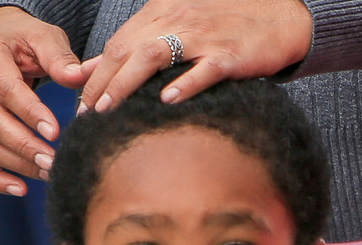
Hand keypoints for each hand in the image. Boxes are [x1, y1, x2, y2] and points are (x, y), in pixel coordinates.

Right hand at [0, 6, 86, 194]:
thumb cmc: (25, 41)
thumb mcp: (43, 38)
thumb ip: (61, 58)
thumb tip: (82, 76)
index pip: (6, 89)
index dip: (30, 113)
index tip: (55, 132)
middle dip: (25, 146)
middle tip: (54, 161)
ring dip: (17, 165)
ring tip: (48, 173)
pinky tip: (21, 189)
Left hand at [79, 0, 312, 113]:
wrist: (281, 15)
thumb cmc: (226, 24)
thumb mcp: (176, 24)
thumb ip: (136, 44)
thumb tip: (92, 68)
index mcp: (161, 13)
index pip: (117, 44)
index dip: (95, 75)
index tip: (79, 103)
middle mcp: (177, 21)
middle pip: (127, 50)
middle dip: (101, 83)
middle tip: (85, 114)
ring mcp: (203, 37)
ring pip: (154, 56)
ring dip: (127, 83)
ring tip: (109, 108)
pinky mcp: (229, 54)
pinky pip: (203, 69)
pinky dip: (185, 83)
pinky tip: (168, 101)